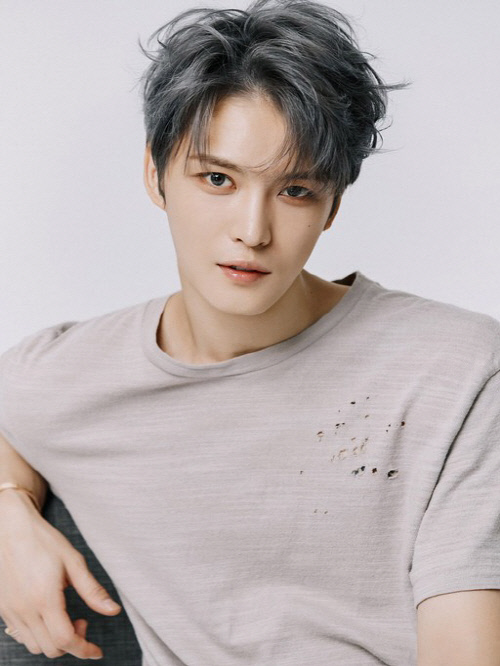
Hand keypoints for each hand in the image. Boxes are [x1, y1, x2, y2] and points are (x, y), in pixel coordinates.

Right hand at [0, 491, 121, 659]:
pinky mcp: (3, 608)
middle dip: (72, 643)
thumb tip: (113, 610)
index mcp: (45, 598)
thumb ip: (92, 590)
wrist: (9, 528)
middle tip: (83, 621)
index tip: (97, 651)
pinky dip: (38, 635)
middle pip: (51, 648)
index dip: (85, 649)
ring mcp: (11, 611)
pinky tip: (48, 616)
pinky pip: (21, 635)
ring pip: (35, 645)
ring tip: (65, 617)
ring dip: (54, 641)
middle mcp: (25, 610)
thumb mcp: (73, 561)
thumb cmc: (43, 540)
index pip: (66, 639)